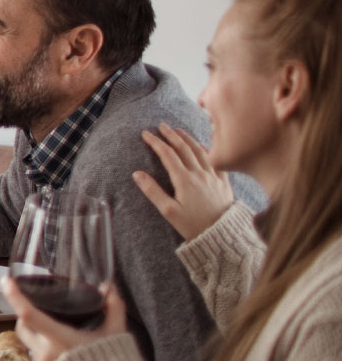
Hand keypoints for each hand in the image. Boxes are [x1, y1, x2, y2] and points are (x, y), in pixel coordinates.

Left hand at [0, 275, 126, 360]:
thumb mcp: (115, 334)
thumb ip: (113, 308)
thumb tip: (108, 287)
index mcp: (59, 339)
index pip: (28, 314)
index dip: (15, 296)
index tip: (6, 280)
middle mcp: (45, 352)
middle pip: (22, 325)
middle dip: (26, 313)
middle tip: (38, 304)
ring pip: (28, 341)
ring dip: (34, 330)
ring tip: (51, 322)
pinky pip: (36, 354)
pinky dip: (42, 345)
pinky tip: (58, 343)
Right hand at [131, 123, 234, 240]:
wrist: (223, 234)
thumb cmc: (193, 225)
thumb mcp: (168, 211)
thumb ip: (152, 191)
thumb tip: (137, 174)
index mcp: (184, 180)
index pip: (167, 154)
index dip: (156, 142)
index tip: (146, 134)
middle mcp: (199, 173)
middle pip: (183, 148)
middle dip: (171, 135)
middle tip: (161, 126)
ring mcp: (213, 176)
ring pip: (200, 150)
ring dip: (187, 138)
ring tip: (178, 130)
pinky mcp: (223, 181)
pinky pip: (215, 159)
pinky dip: (205, 149)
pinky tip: (201, 146)